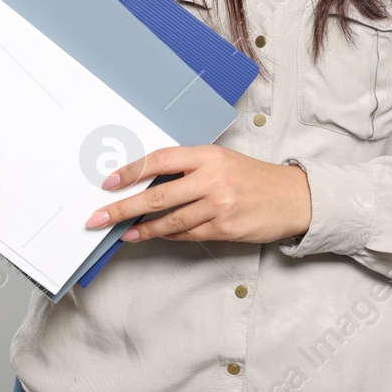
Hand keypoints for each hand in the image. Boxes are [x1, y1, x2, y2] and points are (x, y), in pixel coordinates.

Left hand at [85, 145, 311, 244]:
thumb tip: (147, 182)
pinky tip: (152, 235)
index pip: (161, 160)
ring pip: (169, 220)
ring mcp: (219, 206)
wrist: (293, 197)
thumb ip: (190, 168)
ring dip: (142, 228)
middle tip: (98, 217)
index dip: (131, 171)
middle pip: (157, 195)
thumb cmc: (253, 178)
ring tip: (121, 233)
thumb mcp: (222, 161)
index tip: (109, 182)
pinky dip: (167, 235)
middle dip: (123, 208)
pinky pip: (187, 234)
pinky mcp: (225, 228)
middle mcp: (212, 179)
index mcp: (208, 155)